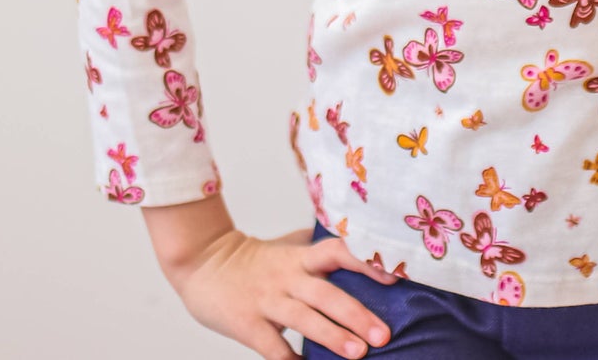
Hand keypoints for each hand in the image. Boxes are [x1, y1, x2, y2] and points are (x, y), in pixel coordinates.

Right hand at [166, 224, 399, 358]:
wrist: (203, 261)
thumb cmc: (254, 259)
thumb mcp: (287, 248)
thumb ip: (318, 252)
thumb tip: (358, 251)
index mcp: (301, 257)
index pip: (338, 251)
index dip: (366, 262)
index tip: (393, 276)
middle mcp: (288, 276)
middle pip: (327, 293)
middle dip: (357, 314)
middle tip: (384, 335)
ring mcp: (267, 300)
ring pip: (304, 319)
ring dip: (332, 337)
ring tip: (358, 353)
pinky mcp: (247, 324)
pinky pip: (272, 347)